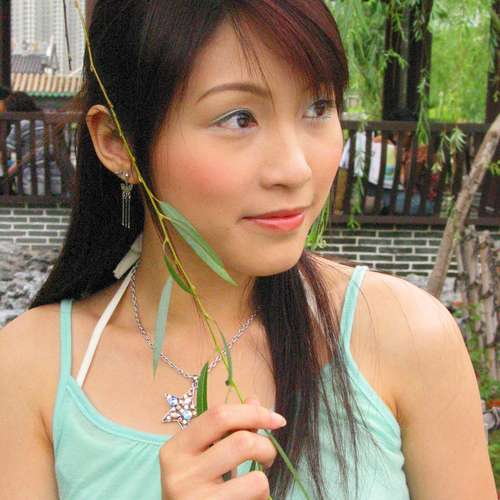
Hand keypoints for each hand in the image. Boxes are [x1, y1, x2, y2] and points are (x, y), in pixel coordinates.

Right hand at [160, 397, 285, 499]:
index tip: (277, 419)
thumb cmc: (195, 489)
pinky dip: (260, 496)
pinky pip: (253, 499)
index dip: (253, 413)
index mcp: (176, 448)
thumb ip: (227, 429)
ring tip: (258, 483)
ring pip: (254, 478)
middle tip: (268, 456)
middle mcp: (179, 472)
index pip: (219, 415)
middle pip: (240, 442)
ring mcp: (193, 498)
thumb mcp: (203, 456)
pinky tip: (250, 499)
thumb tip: (254, 400)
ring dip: (264, 478)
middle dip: (265, 446)